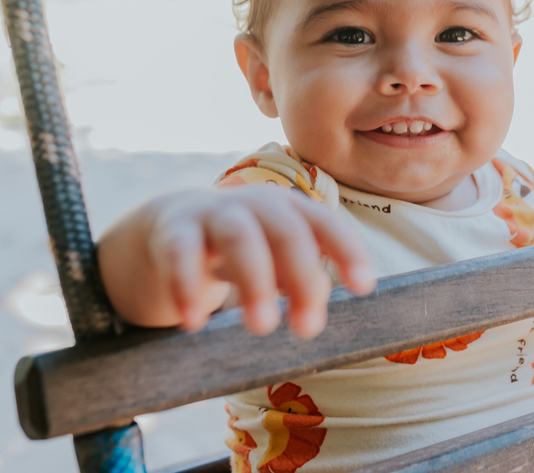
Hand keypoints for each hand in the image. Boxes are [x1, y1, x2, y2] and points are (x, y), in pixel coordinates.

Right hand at [140, 187, 374, 337]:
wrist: (170, 226)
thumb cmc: (242, 249)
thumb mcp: (276, 260)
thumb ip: (299, 281)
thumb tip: (313, 312)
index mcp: (288, 209)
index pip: (324, 222)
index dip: (346, 249)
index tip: (363, 286)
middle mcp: (255, 204)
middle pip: (286, 230)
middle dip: (303, 276)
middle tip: (309, 328)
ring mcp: (213, 213)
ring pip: (240, 237)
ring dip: (255, 281)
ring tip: (261, 327)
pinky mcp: (173, 230)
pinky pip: (180, 253)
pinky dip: (186, 286)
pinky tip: (194, 323)